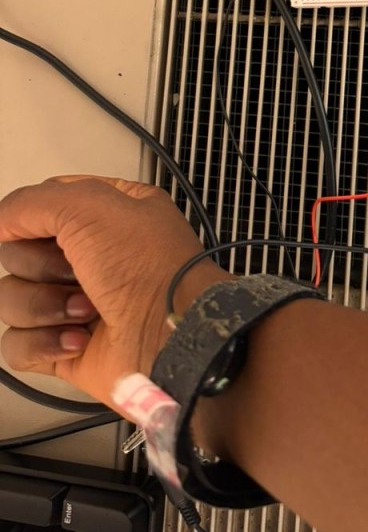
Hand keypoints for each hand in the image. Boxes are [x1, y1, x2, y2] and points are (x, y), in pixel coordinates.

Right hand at [0, 175, 228, 407]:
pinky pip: (16, 344)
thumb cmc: (151, 270)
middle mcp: (92, 255)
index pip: (42, 203)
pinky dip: (42, 342)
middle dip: (41, 266)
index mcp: (107, 213)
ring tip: (86, 310)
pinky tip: (78, 338)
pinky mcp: (65, 345)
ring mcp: (76, 301)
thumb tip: (1, 219)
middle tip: (77, 272)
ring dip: (44, 305)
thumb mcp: (93, 207)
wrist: (171, 340)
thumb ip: (33, 202)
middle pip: (18, 253)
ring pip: (12, 298)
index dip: (28, 218)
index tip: (30, 229)